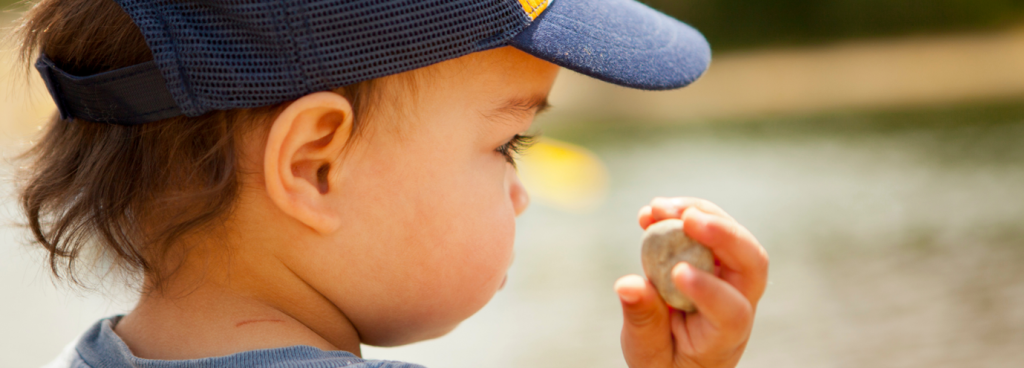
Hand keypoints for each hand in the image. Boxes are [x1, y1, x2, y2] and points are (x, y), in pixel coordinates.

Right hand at [615, 197, 768, 367]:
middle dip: (723, 234)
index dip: (709, 289)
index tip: (676, 273)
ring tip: (656, 208)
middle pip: (751, 263)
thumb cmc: (664, 361)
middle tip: (686, 218)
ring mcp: (731, 278)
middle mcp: (739, 302)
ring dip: (698, 214)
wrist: (677, 357)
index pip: (732, 311)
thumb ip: (642, 320)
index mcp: (725, 337)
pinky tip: (650, 212)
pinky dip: (684, 214)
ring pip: (734, 238)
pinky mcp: (715, 259)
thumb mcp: (647, 352)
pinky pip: (710, 229)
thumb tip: (627, 284)